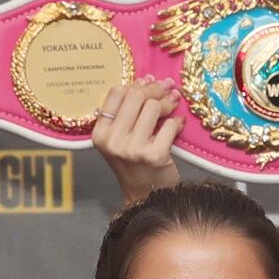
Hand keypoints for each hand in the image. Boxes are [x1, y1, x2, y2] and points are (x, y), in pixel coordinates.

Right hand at [90, 77, 184, 203]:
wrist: (147, 197)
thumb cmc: (136, 164)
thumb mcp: (119, 140)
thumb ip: (125, 113)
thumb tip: (146, 81)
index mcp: (100, 133)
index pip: (115, 93)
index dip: (136, 84)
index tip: (149, 82)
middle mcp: (113, 141)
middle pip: (136, 96)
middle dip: (155, 89)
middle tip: (168, 89)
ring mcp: (132, 149)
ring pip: (153, 107)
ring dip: (168, 104)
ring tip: (174, 105)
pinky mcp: (154, 156)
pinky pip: (169, 125)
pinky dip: (176, 123)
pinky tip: (178, 126)